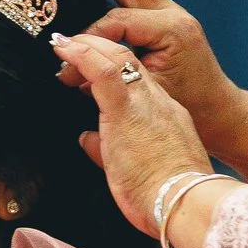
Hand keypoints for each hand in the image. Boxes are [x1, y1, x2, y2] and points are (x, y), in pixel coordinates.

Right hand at [47, 0, 245, 149]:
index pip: (116, 19)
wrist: (219, 112)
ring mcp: (171, 8)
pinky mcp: (165, 12)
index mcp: (170, 29)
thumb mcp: (147, 95)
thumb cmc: (188, 108)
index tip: (62, 55)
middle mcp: (172, 11)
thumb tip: (68, 69)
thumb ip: (109, 78)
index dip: (86, 36)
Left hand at [49, 29, 215, 244]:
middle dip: (100, 48)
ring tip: (65, 42)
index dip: (114, 70)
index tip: (93, 66)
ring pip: (117, 59)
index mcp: (165, 118)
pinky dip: (81, 54)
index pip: (138, 84)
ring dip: (89, 46)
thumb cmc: (164, 198)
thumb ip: (108, 151)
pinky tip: (63, 46)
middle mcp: (158, 103)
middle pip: (128, 63)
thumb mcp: (133, 171)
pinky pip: (102, 70)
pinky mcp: (126, 110)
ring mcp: (144, 103)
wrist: (184, 204)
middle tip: (73, 43)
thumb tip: (87, 139)